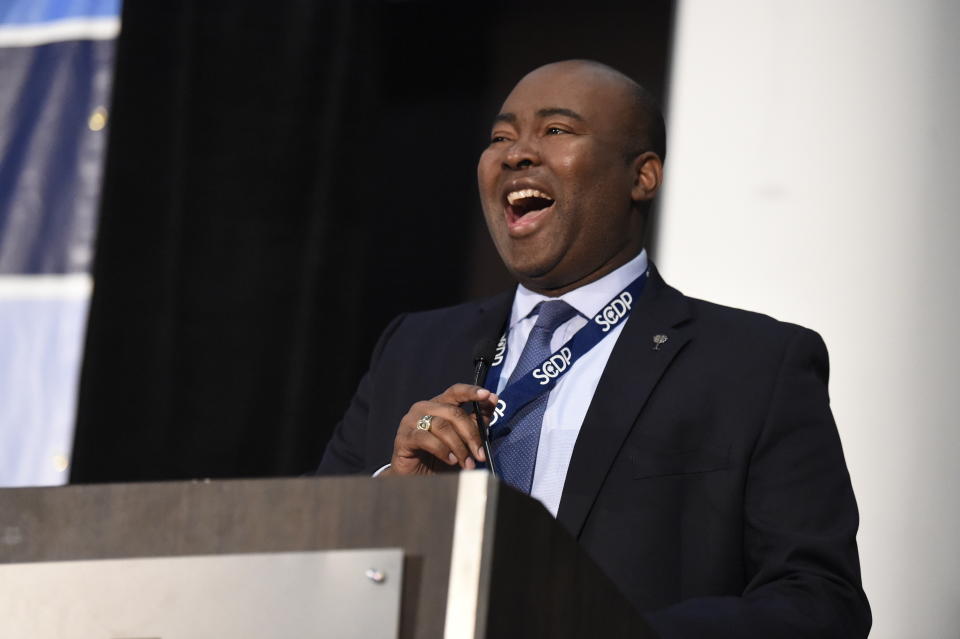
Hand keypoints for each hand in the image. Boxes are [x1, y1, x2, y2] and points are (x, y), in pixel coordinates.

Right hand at [383, 384, 497, 475]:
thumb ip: (477, 420)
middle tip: (481, 455)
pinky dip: (443, 450)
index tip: (487, 395)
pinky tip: (451, 461)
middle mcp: (423, 408)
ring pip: (441, 426)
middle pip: (453, 413)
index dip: (471, 391)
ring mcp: (411, 421)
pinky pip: (426, 439)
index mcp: (438, 404)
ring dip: (459, 447)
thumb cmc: (442, 457)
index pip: (456, 391)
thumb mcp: (464, 439)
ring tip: (467, 463)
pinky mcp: (403, 438)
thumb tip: (492, 398)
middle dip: (471, 434)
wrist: (418, 480)